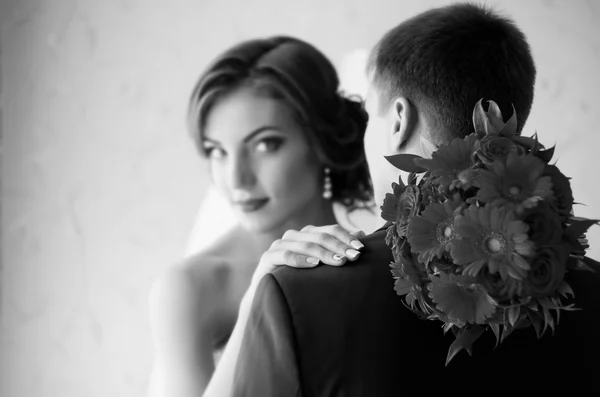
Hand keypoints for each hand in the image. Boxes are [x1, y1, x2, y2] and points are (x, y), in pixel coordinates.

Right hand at [251, 224, 365, 285]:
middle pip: (320, 236)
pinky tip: (314, 265)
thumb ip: (337, 248)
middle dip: (339, 246)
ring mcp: (279, 245)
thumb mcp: (320, 263)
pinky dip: (300, 259)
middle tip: (354, 257)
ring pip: (305, 245)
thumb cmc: (298, 278)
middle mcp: (294, 236)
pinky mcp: (268, 258)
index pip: (330, 230)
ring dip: (324, 253)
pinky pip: (285, 255)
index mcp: (307, 234)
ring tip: (340, 261)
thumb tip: (362, 233)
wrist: (269, 295)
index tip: (361, 249)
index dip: (346, 237)